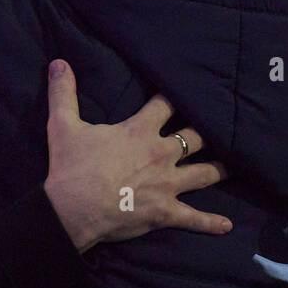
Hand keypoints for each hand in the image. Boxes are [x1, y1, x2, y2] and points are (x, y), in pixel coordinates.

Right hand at [42, 59, 230, 252]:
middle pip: (196, 137)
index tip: (182, 92)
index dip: (173, 97)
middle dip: (205, 131)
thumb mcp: (62, 125)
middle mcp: (162, 154)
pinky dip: (210, 223)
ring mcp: (168, 184)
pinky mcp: (166, 212)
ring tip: (230, 167)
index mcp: (140, 131)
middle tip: (215, 128)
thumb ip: (63, 93)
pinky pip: (194, 218)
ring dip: (219, 170)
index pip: (166, 105)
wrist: (72, 209)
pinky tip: (226, 225)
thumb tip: (58, 63)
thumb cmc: (70, 167)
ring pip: (205, 173)